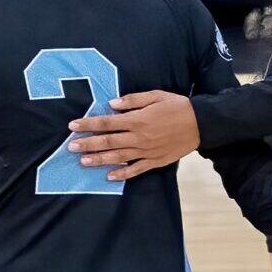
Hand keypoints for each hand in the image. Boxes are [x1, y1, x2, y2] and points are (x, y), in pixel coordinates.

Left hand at [70, 91, 199, 179]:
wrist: (201, 124)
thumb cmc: (177, 106)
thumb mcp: (156, 95)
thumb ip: (133, 100)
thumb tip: (112, 104)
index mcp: (138, 119)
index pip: (107, 122)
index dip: (89, 124)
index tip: (73, 125)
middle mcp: (139, 137)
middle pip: (108, 142)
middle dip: (88, 144)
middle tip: (70, 147)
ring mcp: (147, 151)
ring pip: (118, 157)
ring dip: (99, 160)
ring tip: (83, 161)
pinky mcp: (155, 161)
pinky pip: (136, 169)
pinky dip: (123, 174)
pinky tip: (109, 176)